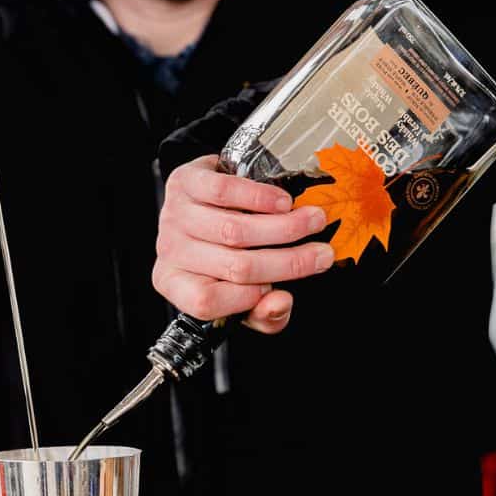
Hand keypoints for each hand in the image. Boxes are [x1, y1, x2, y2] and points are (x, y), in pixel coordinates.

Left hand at [152, 155, 336, 333]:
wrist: (202, 199)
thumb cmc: (223, 249)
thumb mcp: (242, 289)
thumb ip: (263, 313)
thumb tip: (280, 303)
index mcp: (177, 283)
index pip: (208, 302)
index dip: (251, 298)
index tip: (285, 289)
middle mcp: (171, 252)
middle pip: (235, 266)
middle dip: (290, 262)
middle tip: (323, 254)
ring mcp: (174, 216)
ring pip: (235, 230)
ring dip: (285, 227)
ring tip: (314, 220)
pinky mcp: (182, 183)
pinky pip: (223, 191)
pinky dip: (260, 197)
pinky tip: (283, 202)